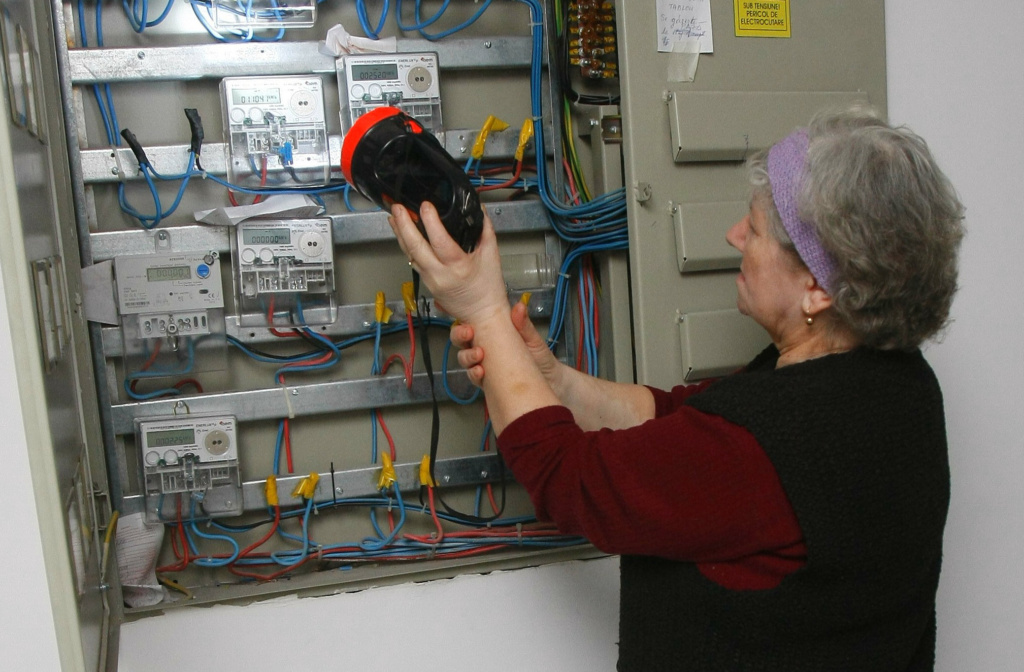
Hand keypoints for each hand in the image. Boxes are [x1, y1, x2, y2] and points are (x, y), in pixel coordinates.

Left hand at [388, 201, 508, 325]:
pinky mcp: (426, 284)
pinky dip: (406, 246)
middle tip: (398, 208)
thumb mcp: (492, 254)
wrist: (483, 315)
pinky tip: (402, 235)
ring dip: (400, 234)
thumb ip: (485, 229)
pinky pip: (413, 262)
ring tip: (394, 216)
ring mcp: (430, 281)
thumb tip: (480, 209)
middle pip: (416, 247)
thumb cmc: (488, 289)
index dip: (430, 221)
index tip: (426, 206)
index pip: (440, 241)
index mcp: (459, 267)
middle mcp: (440, 275)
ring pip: (410, 254)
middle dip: (404, 224)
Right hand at [451, 301, 563, 390]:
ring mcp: (484, 364)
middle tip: (468, 332)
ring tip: (478, 354)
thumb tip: (519, 306)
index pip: (471, 321)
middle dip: (459, 334)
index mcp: (492, 332)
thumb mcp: (532, 339)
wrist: (550, 382)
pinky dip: (474, 374)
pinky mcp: (488, 381)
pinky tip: (480, 371)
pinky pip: (474, 377)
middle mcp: (484, 347)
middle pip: (461, 339)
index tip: (447, 307)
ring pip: (464, 358)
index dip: (458, 315)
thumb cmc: (540, 357)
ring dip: (466, 355)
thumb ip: (523, 324)